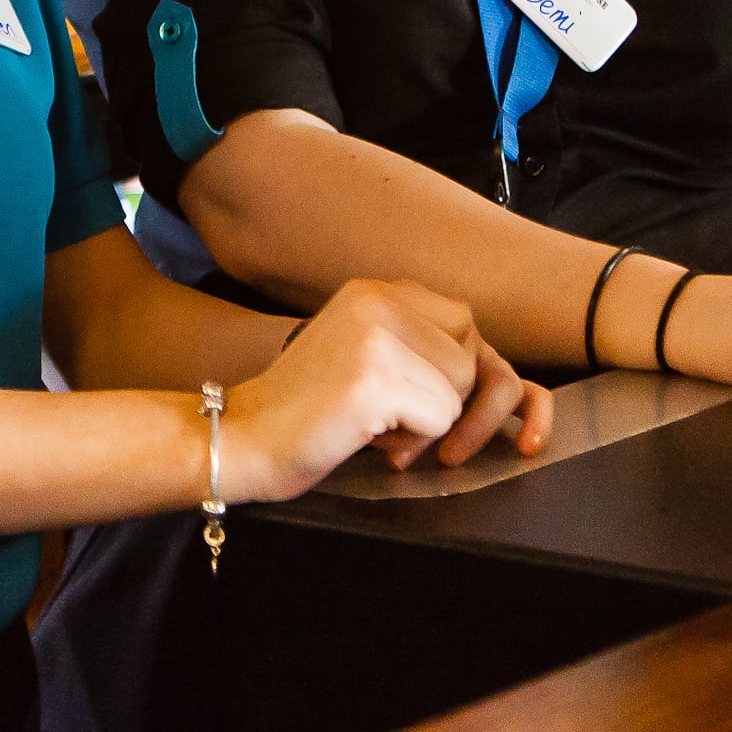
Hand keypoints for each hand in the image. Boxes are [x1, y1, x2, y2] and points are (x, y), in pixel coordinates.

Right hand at [219, 278, 498, 498]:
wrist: (243, 436)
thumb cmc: (306, 410)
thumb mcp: (362, 351)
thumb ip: (414, 344)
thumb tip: (488, 369)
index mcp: (376, 290)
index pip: (464, 322)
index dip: (457, 372)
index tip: (426, 402)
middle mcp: (377, 300)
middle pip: (470, 353)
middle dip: (450, 399)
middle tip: (400, 421)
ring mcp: (376, 337)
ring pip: (459, 388)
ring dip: (430, 424)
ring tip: (379, 427)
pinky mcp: (375, 379)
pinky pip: (441, 417)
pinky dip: (415, 440)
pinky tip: (370, 437)